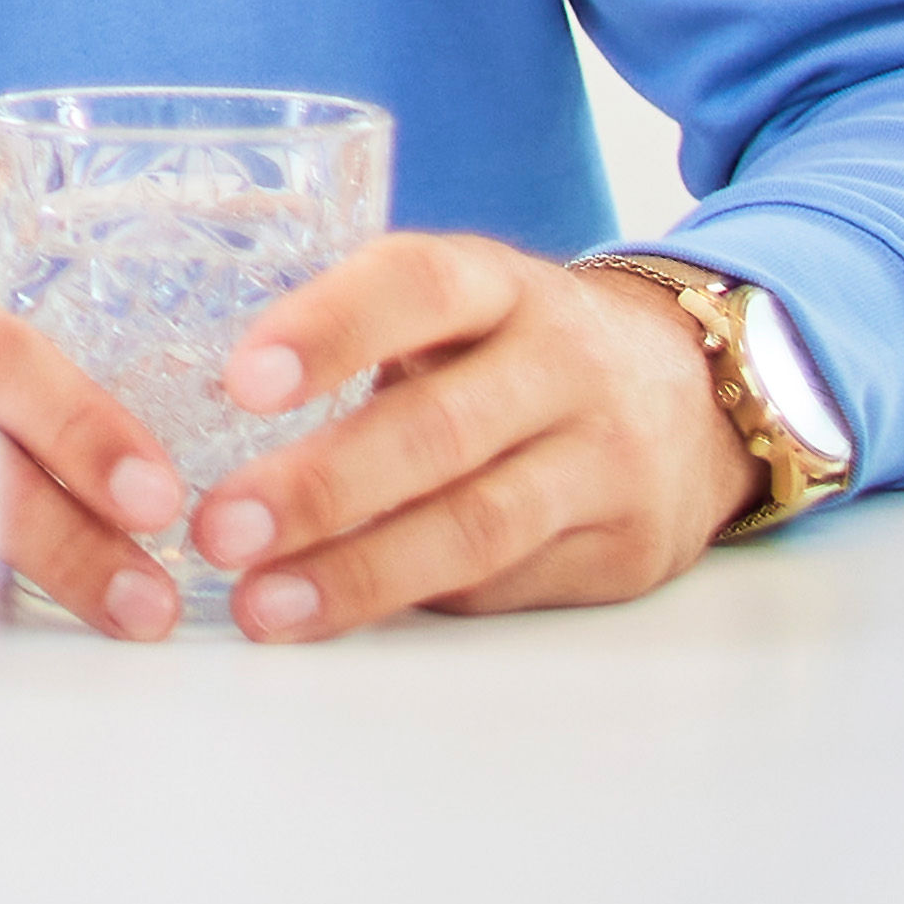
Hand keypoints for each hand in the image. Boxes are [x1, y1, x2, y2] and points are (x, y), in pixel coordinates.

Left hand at [175, 235, 751, 638]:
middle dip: (323, 486)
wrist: (700, 399)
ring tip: (263, 603)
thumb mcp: (463, 310)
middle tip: (220, 529)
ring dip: (360, 573)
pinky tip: (341, 616)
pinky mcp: (622, 549)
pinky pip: (506, 586)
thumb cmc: (524, 353)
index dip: (330, 329)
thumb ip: (361, 338)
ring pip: (478, 525)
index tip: (241, 381)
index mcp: (502, 287)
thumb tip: (203, 421)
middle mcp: (563, 365)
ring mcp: (603, 461)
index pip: (418, 287)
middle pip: (441, 428)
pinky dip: (416, 603)